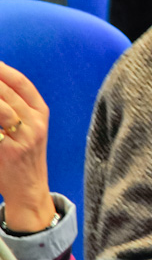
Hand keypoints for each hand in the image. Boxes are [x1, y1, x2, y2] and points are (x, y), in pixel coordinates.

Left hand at [0, 62, 54, 232]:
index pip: (22, 83)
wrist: (28, 189)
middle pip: (7, 93)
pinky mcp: (9, 151)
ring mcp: (23, 138)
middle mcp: (35, 123)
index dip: (4, 70)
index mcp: (40, 113)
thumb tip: (0, 87)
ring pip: (1, 108)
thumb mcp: (29, 127)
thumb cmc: (23, 155)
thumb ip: (15, 106)